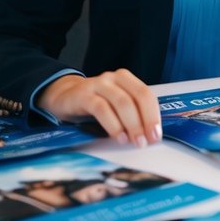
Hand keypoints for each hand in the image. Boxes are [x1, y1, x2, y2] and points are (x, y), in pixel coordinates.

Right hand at [38, 69, 161, 146]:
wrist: (63, 97)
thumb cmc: (94, 104)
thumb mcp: (114, 105)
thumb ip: (131, 113)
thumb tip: (150, 135)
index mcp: (126, 79)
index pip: (146, 94)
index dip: (154, 115)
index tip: (156, 134)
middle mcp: (114, 78)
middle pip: (137, 97)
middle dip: (145, 121)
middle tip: (148, 141)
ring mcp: (98, 84)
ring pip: (122, 103)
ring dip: (132, 124)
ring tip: (135, 141)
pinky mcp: (83, 95)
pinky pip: (102, 109)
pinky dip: (113, 125)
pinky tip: (118, 137)